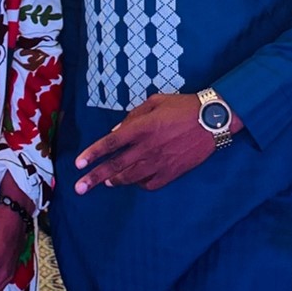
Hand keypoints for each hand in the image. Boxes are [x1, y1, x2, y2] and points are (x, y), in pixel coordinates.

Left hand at [74, 93, 223, 193]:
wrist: (213, 120)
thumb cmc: (183, 106)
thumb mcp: (155, 102)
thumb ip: (133, 116)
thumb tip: (116, 132)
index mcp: (141, 128)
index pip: (110, 143)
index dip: (93, 154)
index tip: (79, 164)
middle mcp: (147, 148)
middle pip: (115, 166)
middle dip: (94, 178)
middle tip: (80, 188)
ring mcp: (160, 163)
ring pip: (130, 178)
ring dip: (115, 181)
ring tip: (105, 182)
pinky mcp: (172, 173)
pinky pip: (150, 184)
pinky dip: (139, 184)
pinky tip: (135, 180)